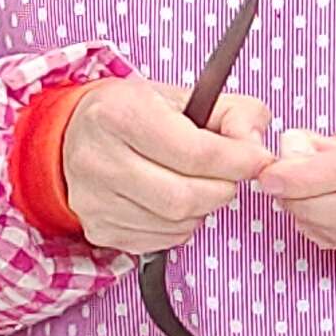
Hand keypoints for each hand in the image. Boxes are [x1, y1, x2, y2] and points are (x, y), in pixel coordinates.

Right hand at [61, 77, 274, 257]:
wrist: (77, 133)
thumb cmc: (137, 113)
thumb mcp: (189, 96)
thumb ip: (237, 115)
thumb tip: (255, 149)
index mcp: (120, 114)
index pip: (194, 153)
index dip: (238, 162)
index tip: (258, 160)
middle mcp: (98, 159)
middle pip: (185, 197)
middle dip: (221, 188)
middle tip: (228, 175)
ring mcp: (93, 200)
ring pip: (175, 222)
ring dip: (202, 208)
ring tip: (198, 184)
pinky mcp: (99, 228)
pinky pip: (161, 240)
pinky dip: (181, 225)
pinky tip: (174, 200)